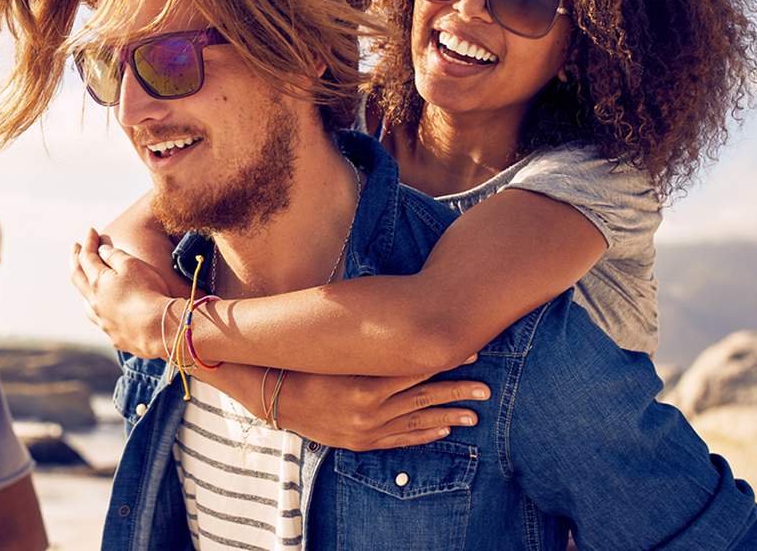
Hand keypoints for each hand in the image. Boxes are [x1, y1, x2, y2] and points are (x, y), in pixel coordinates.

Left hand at [69, 228, 180, 358]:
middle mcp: (94, 302)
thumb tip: (101, 250)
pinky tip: (104, 311)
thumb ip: (114, 256)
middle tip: (74, 248)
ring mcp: (103, 320)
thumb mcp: (132, 265)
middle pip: (78, 277)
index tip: (91, 231)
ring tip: (84, 280)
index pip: (87, 257)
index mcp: (97, 282)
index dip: (89, 242)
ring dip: (84, 287)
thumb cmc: (147, 293)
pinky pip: (101, 319)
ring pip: (86, 302)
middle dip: (75, 260)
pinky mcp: (114, 335)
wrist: (158, 330)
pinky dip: (98, 309)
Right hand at [276, 358, 487, 450]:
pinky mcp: (360, 442)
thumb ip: (368, 338)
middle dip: (456, 393)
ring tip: (474, 415)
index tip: (470, 354)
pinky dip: (422, 435)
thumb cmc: (305, 362)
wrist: (272, 396)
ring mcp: (365, 430)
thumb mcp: (337, 347)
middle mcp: (368, 410)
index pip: (415, 370)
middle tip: (484, 389)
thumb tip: (400, 315)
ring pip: (416, 423)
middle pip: (423, 399)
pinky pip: (399, 440)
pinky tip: (442, 430)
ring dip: (447, 417)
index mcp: (364, 383)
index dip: (444, 362)